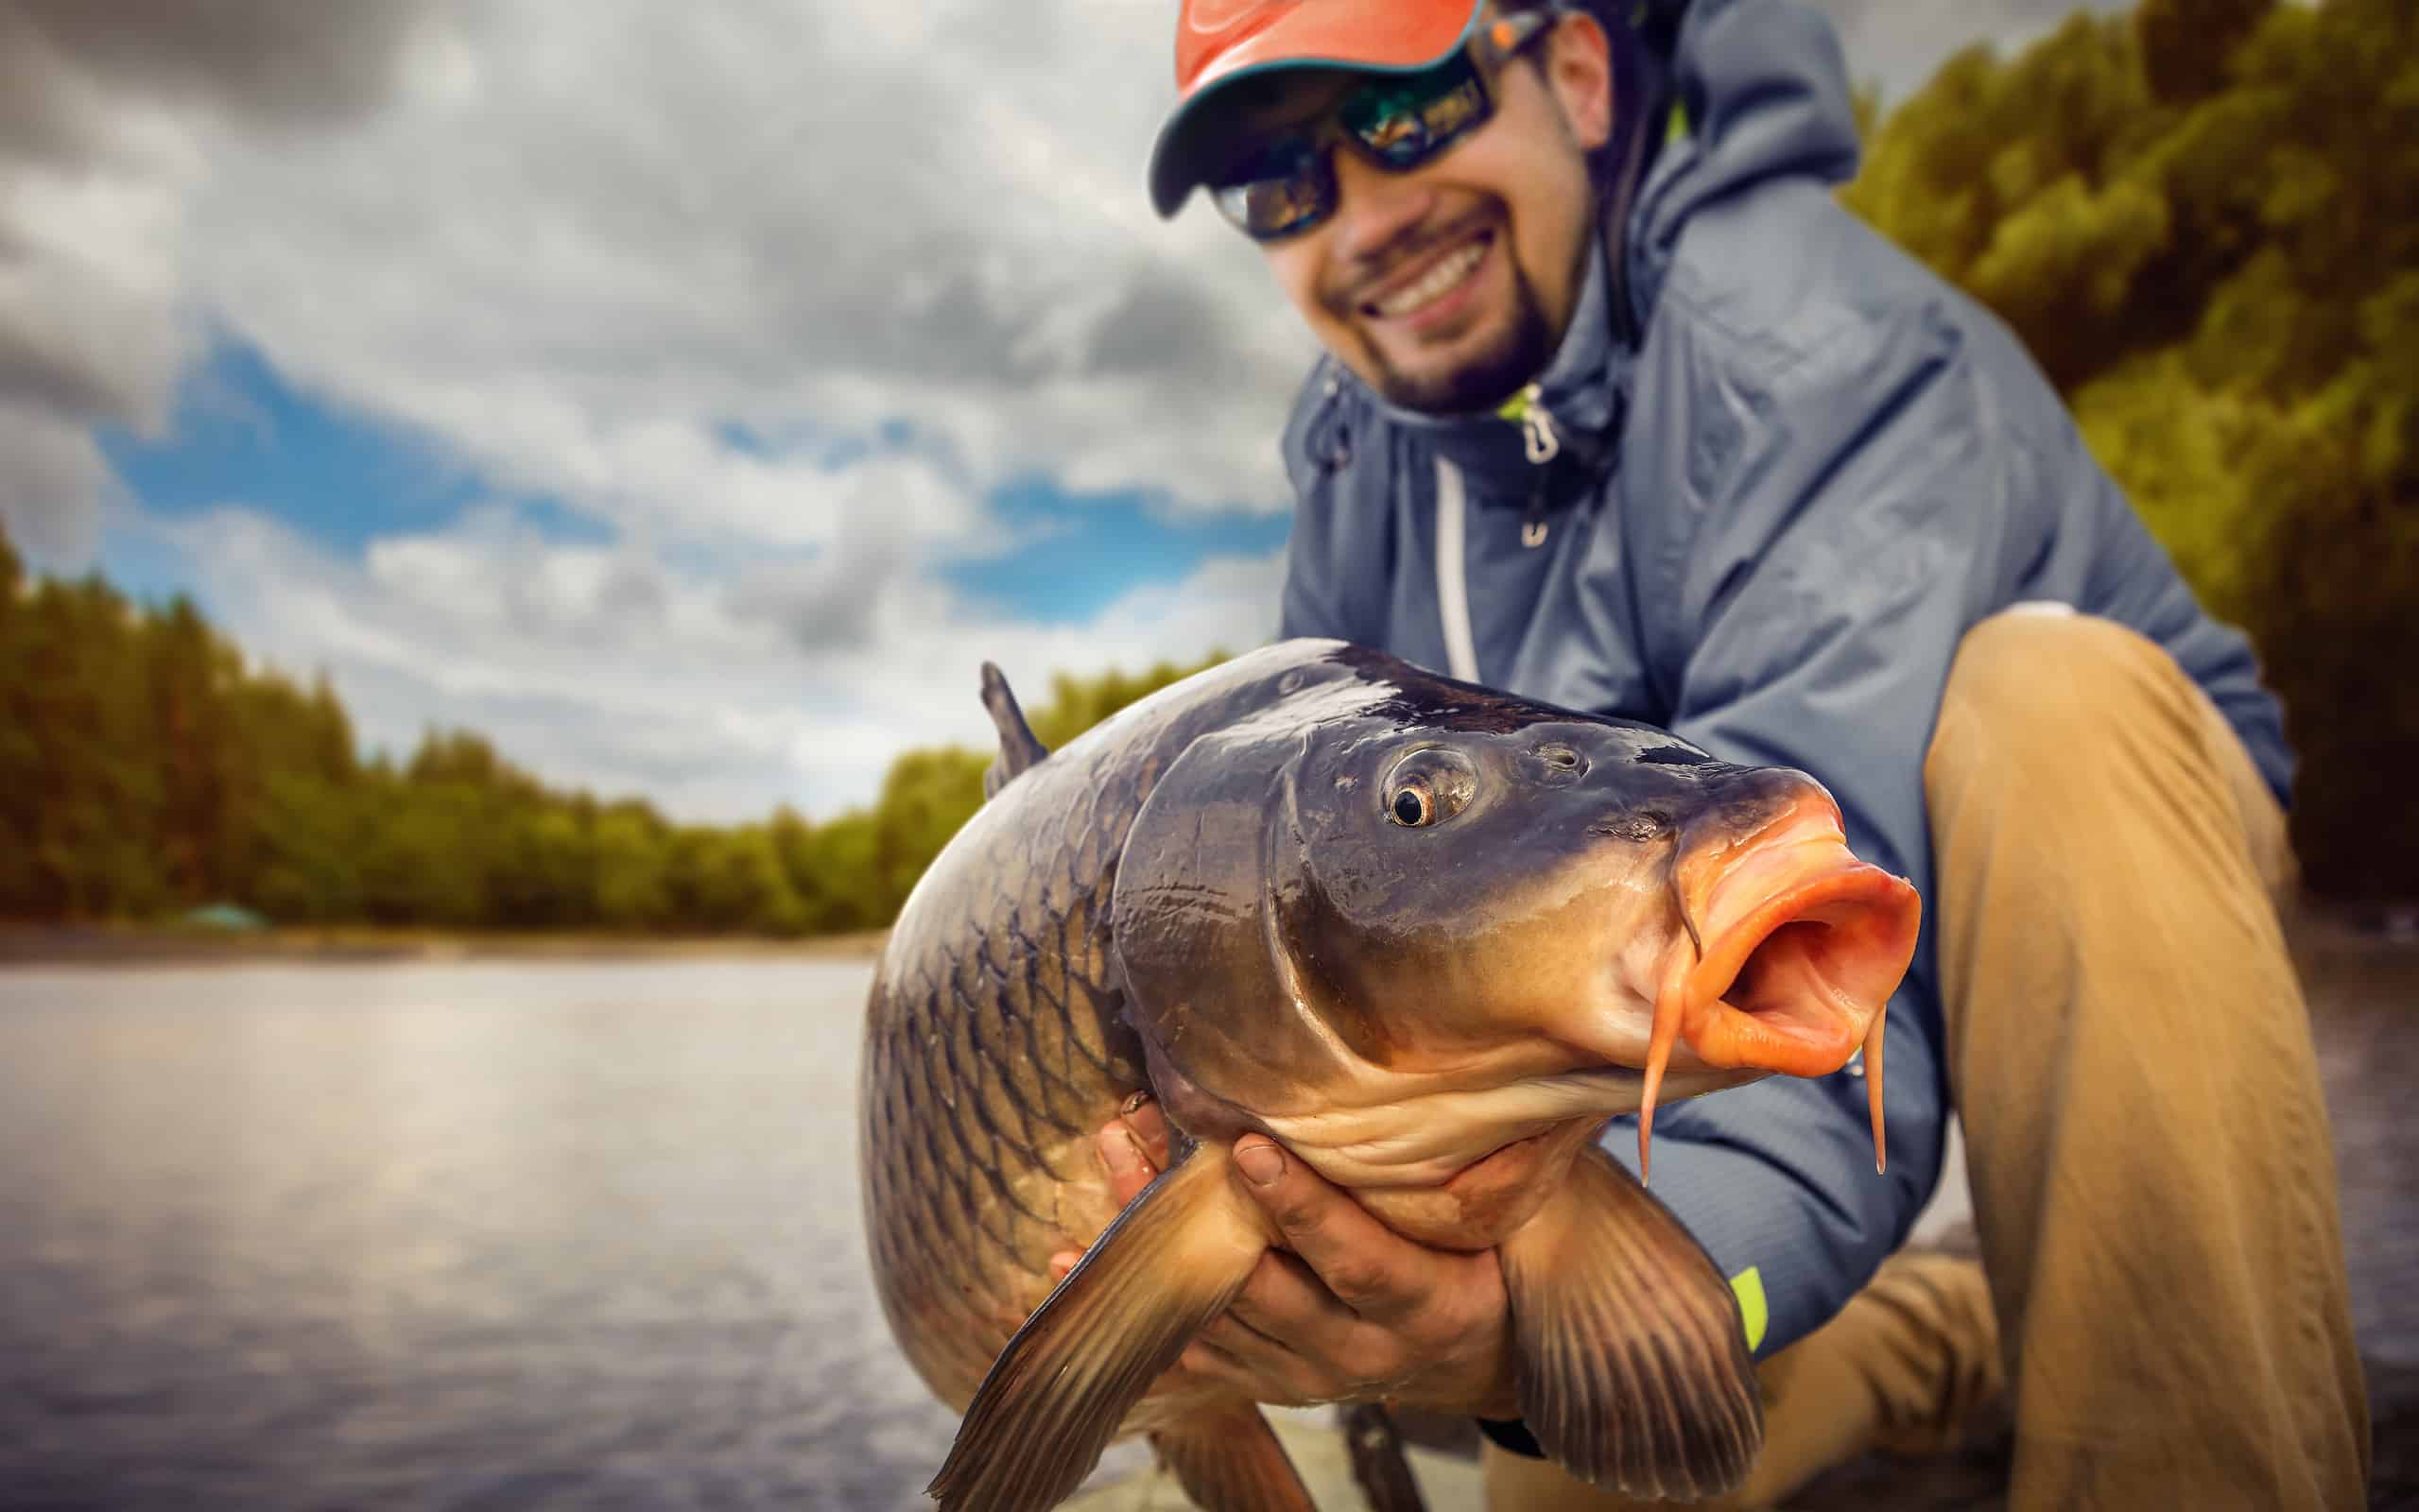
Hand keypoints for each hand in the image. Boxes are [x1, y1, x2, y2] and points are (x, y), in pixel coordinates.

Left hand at [1051, 1097, 1522, 1418]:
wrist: (1475, 1355)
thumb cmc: (1486, 1254)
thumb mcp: (1506, 1214)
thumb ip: (1501, 1155)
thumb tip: (1533, 1062)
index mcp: (1429, 1306)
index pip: (1361, 1260)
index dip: (1305, 1210)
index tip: (1251, 1148)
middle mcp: (1361, 1351)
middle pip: (1266, 1288)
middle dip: (1199, 1212)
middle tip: (1142, 1140)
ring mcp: (1304, 1373)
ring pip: (1215, 1312)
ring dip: (1153, 1242)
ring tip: (1110, 1158)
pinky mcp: (1260, 1381)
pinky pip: (1181, 1353)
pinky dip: (1122, 1309)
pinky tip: (1067, 1265)